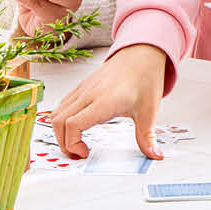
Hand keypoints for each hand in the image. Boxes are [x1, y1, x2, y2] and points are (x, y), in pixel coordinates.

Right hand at [50, 44, 167, 158]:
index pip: (73, 124)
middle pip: (59, 121)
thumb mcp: (149, 112)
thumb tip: (154, 155)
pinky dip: (62, 120)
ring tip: (76, 143)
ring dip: (60, 132)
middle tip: (78, 153)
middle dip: (63, 143)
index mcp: (104, 101)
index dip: (73, 143)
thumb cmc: (144, 78)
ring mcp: (82, 90)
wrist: (141, 54)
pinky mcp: (81, 88)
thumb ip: (147, 137)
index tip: (85, 152)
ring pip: (56, 113)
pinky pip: (62, 105)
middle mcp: (89, 94)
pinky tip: (77, 128)